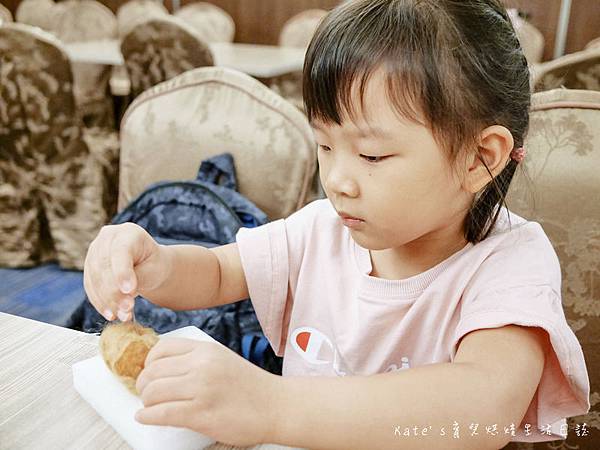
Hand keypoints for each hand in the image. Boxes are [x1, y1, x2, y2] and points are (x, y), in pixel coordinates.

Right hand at [83, 223, 169, 321]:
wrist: (148, 265)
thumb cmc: (154, 264)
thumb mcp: (154, 269)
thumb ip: (139, 277)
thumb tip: (124, 293)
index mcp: (128, 232)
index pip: (121, 251)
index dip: (122, 272)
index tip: (129, 291)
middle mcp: (108, 238)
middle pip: (104, 266)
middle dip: (115, 292)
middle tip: (127, 309)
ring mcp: (95, 251)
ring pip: (95, 278)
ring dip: (107, 300)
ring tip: (122, 316)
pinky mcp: (89, 267)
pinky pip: (90, 287)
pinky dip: (100, 302)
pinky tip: (111, 314)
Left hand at [135, 338, 280, 446]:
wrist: (277, 406)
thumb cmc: (251, 387)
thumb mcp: (223, 359)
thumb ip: (197, 360)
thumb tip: (162, 369)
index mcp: (206, 349)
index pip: (161, 349)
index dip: (149, 363)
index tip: (150, 374)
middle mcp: (201, 365)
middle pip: (152, 372)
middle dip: (143, 386)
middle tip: (147, 395)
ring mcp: (201, 389)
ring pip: (153, 392)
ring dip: (146, 402)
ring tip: (151, 407)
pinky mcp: (201, 414)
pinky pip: (161, 413)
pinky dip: (147, 417)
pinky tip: (145, 418)